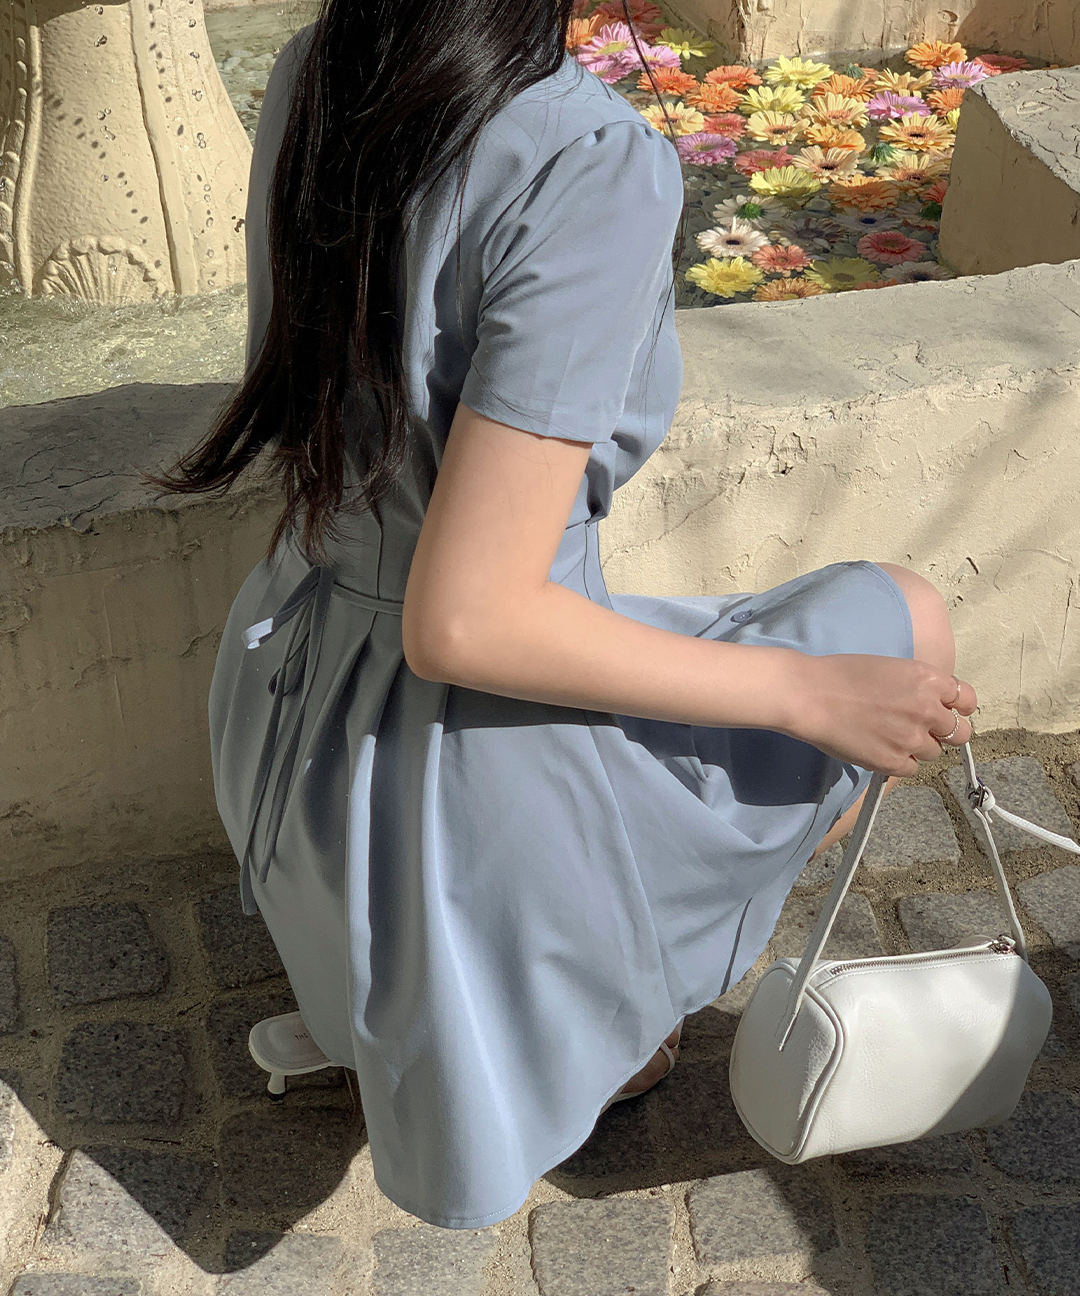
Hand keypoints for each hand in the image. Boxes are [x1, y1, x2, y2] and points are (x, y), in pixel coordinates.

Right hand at [789, 654, 977, 776]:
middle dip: (944, 732)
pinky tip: (878, 747)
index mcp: (929, 680)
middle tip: (922, 729)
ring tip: (889, 736)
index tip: (947, 711)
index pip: (967, 700)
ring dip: (917, 747)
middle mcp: (928, 710)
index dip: (957, 707)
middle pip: (959, 733)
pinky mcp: (893, 761)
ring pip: (934, 752)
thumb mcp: (891, 667)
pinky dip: (898, 761)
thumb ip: (918, 686)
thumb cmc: (841, 675)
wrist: (810, 695)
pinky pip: (911, 768)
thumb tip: (930, 703)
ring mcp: (912, 738)